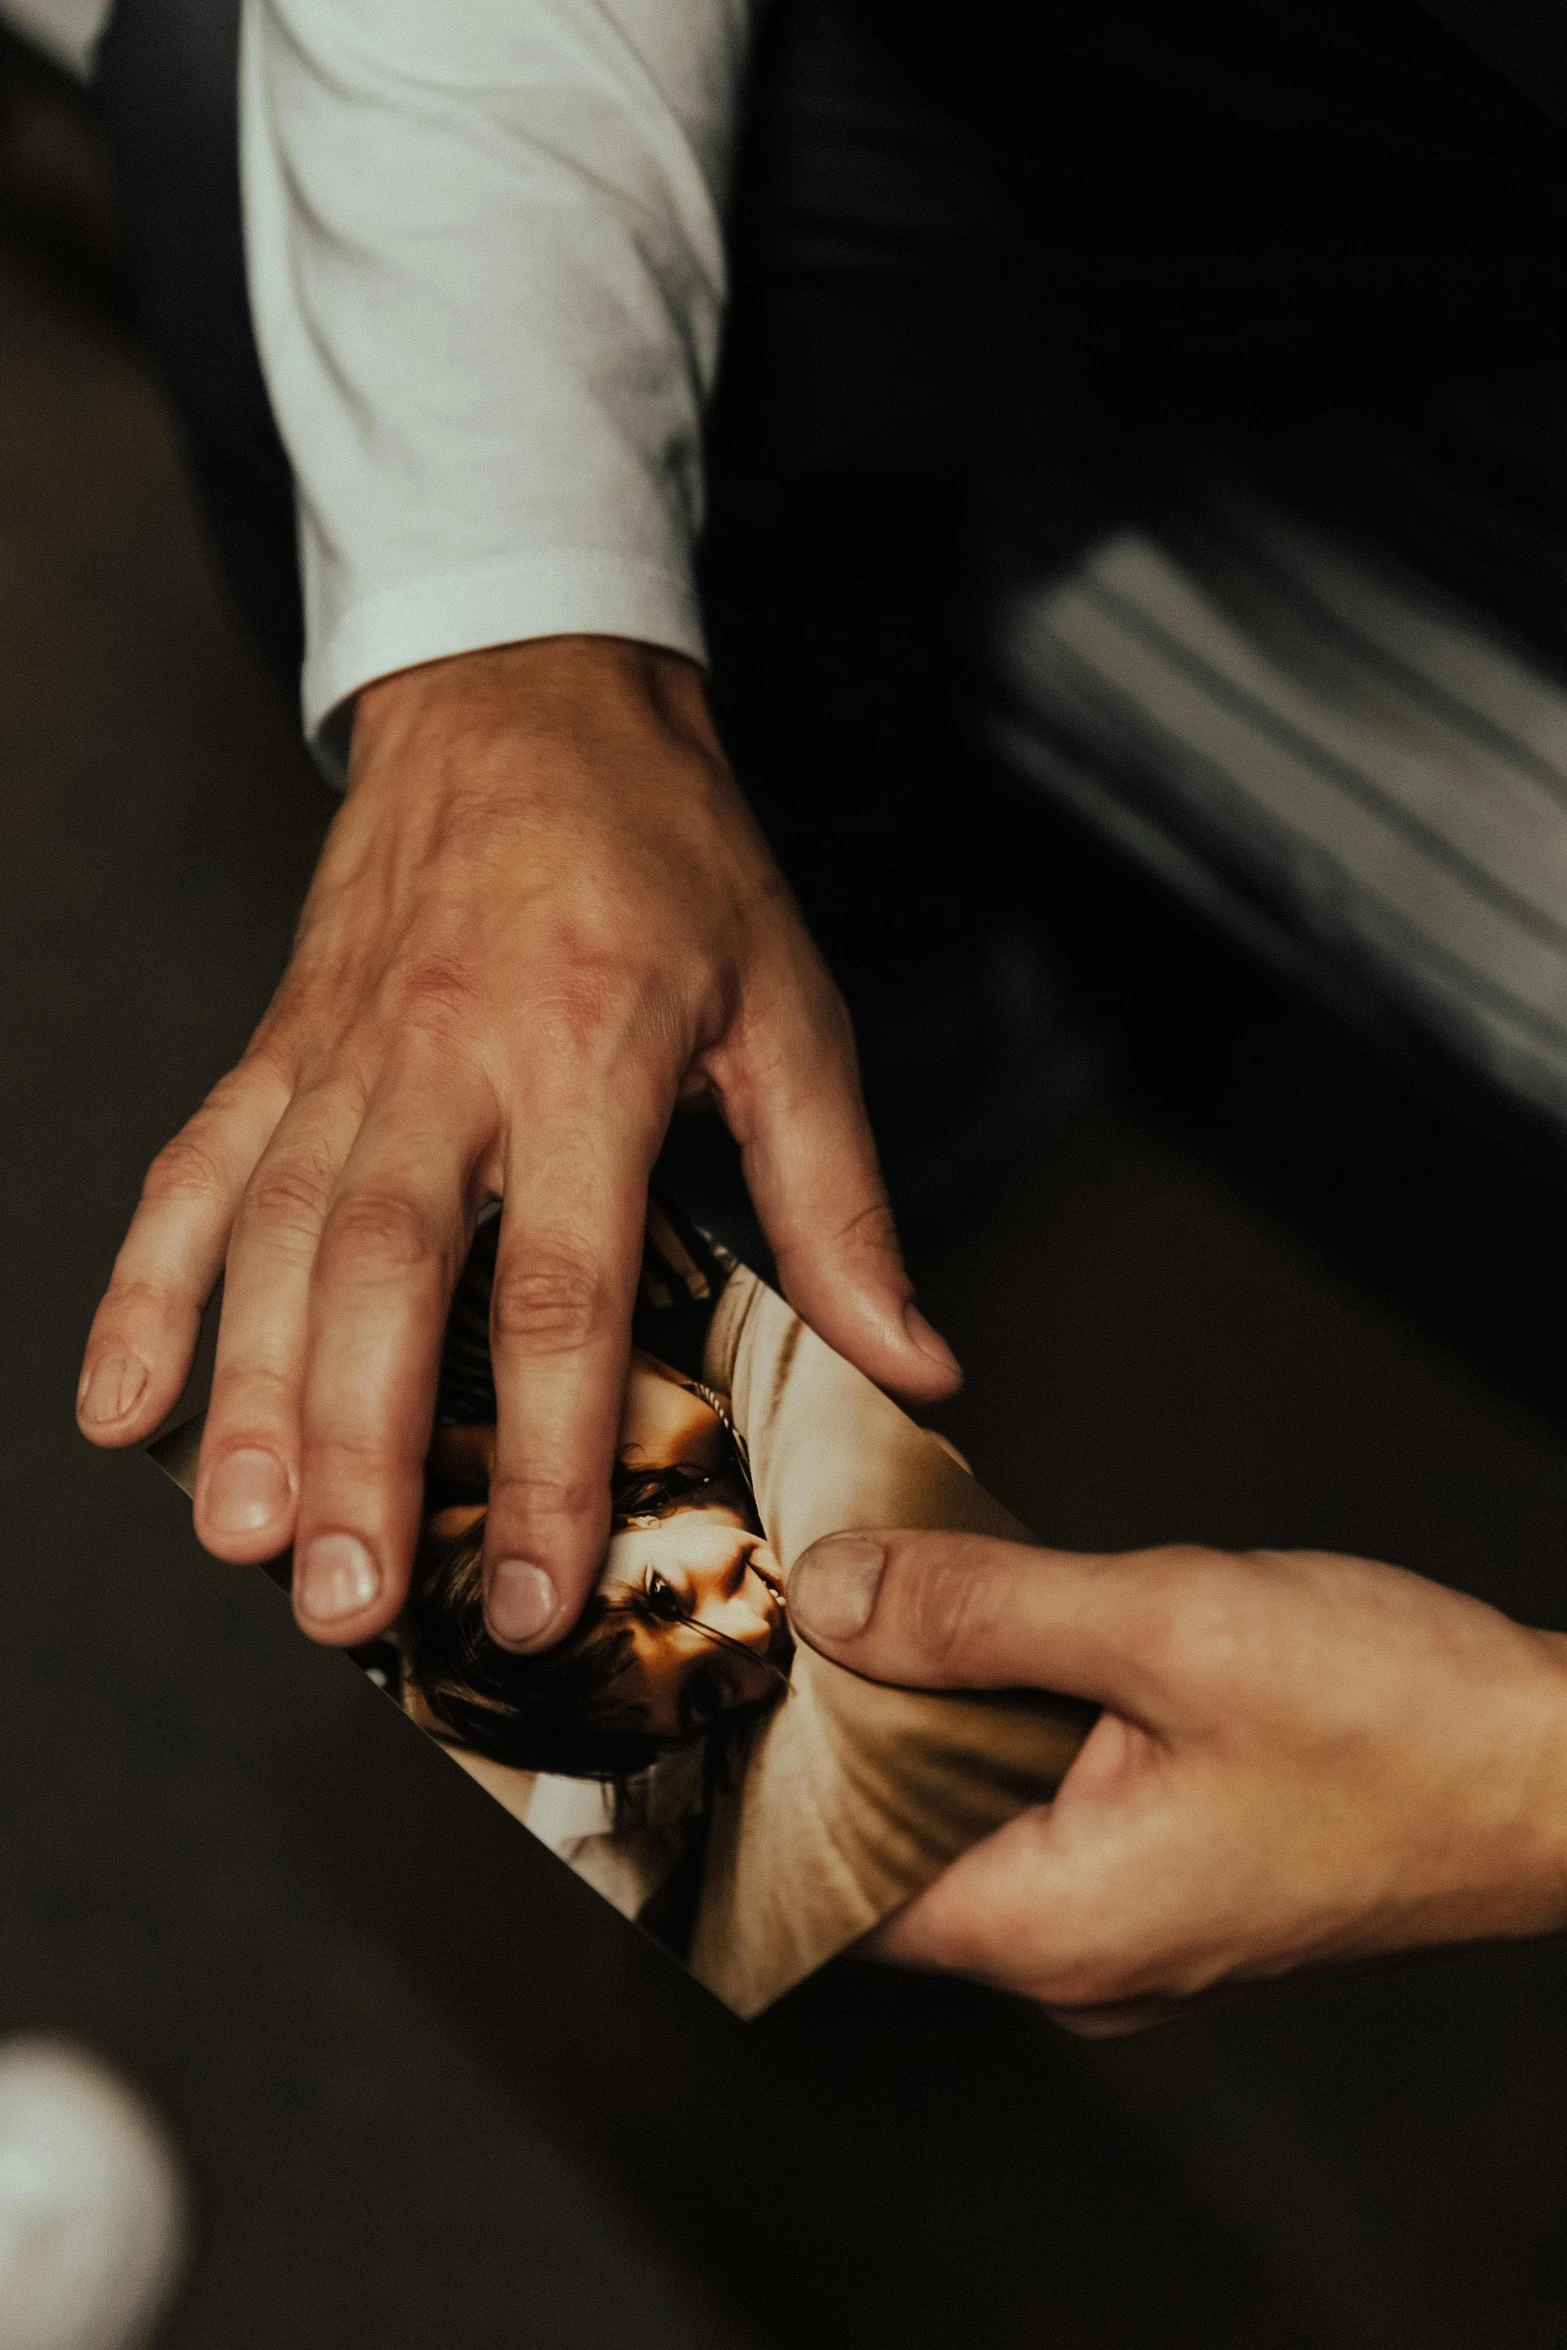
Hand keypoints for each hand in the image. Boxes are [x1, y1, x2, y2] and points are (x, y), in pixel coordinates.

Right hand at [76, 638, 959, 1648]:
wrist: (527, 688)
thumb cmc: (667, 854)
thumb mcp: (788, 1009)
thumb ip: (841, 1203)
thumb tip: (916, 1363)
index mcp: (588, 1052)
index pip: (565, 1285)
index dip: (550, 1452)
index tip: (541, 1586)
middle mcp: (444, 1059)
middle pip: (389, 1277)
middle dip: (362, 1450)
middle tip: (350, 1602)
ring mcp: (340, 1053)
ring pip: (274, 1239)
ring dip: (249, 1399)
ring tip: (244, 1542)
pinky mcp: (274, 1045)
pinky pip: (191, 1173)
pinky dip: (144, 1291)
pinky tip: (120, 1410)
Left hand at [787, 1530, 1566, 2027]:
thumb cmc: (1406, 1722)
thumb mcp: (1167, 1625)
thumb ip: (981, 1608)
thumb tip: (834, 1593)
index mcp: (1054, 1929)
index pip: (832, 1884)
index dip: (779, 1767)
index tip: (757, 1661)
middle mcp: (1083, 1963)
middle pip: (896, 1848)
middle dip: (860, 1721)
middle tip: (838, 1591)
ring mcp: (1137, 1937)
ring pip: (977, 1824)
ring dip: (950, 1715)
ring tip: (929, 1597)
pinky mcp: (1182, 1891)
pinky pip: (1053, 1817)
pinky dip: (1023, 1731)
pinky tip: (1036, 1644)